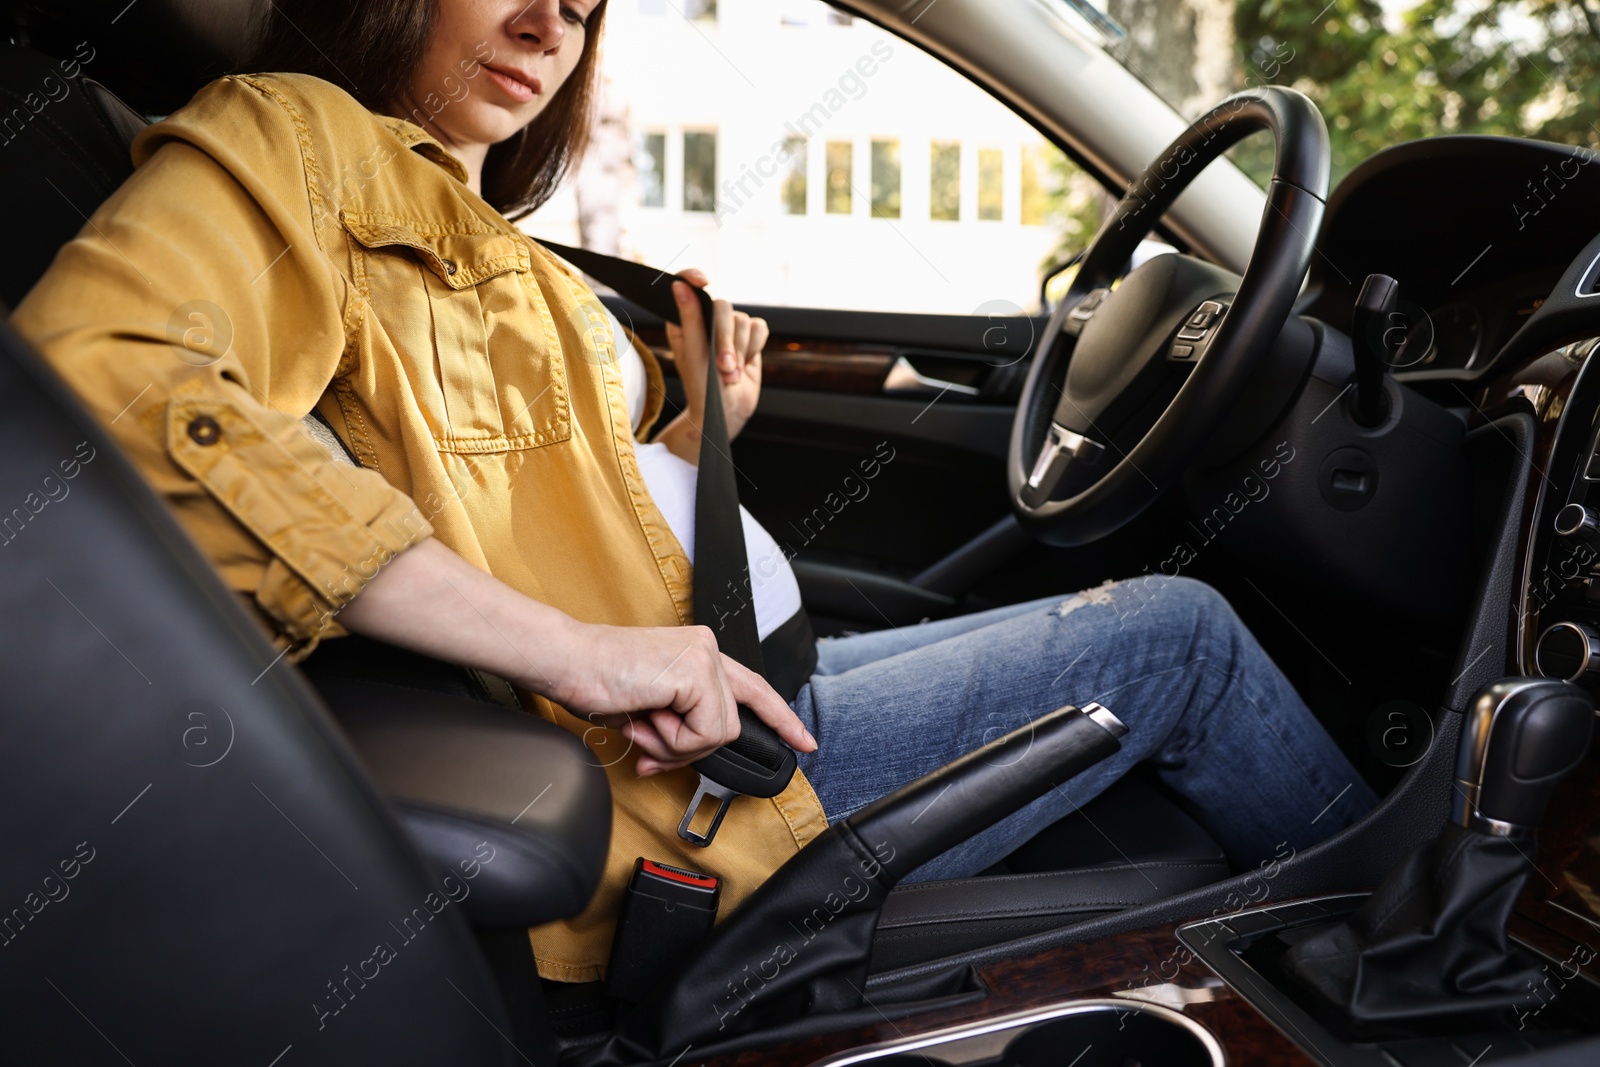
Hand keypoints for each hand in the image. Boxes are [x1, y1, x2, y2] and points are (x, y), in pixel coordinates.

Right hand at [547, 620, 815, 776]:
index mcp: (699, 652)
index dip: (781, 719)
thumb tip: (670, 761)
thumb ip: (672, 728)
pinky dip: (670, 739)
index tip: (805, 742)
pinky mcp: (697, 673)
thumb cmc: (594, 679)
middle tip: (647, 738)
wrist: (566, 661)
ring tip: (641, 721)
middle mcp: (709, 649)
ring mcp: (706, 658)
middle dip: (687, 748)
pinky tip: (645, 715)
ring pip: (717, 734)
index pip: (754, 688)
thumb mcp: (647, 709)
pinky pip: (702, 734)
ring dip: (673, 744)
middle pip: (728, 727)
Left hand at [664, 269, 765, 442]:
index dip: (693, 277)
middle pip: (724, 307)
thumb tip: (679, 286)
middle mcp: (706, 320)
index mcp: (684, 321)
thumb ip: (689, 319)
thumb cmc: (702, 388)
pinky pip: (760, 328)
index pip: (688, 286)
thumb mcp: (693, 354)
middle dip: (726, 340)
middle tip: (723, 367)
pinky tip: (744, 365)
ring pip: (743, 320)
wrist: (726, 412)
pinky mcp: (749, 338)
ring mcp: (728, 329)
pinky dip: (754, 348)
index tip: (702, 281)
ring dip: (740, 351)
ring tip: (730, 375)